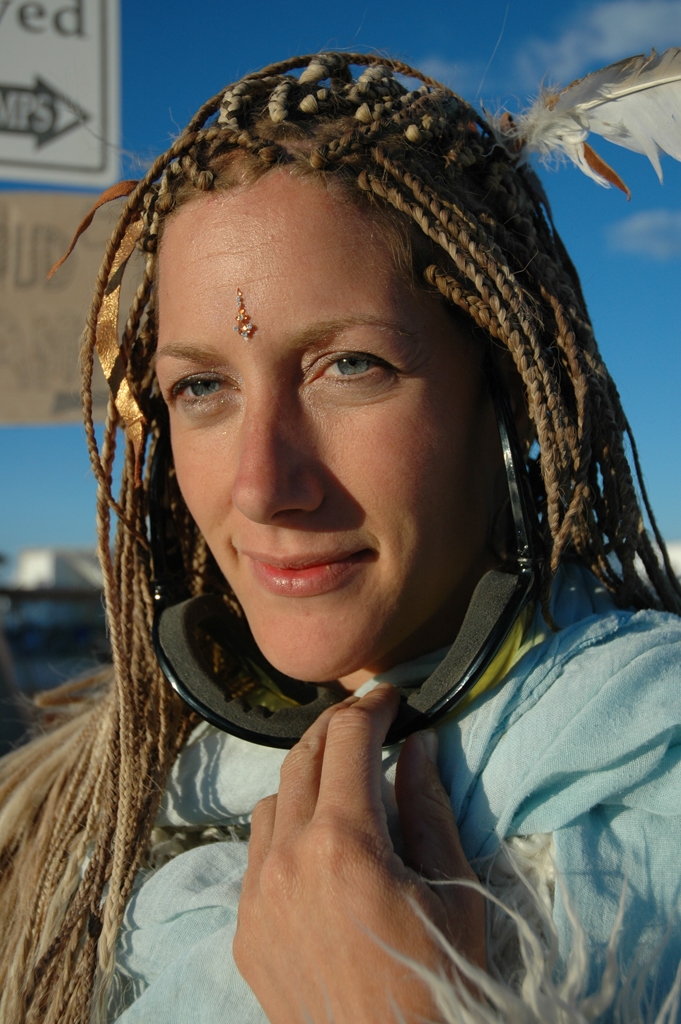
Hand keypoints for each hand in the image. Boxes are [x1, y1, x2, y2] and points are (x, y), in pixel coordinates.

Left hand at [234, 684, 485, 1023]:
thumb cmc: (440, 985)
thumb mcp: (454, 892)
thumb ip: (429, 808)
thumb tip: (417, 746)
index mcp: (344, 844)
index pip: (349, 741)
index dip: (372, 707)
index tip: (391, 697)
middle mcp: (287, 861)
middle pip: (302, 758)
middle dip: (336, 730)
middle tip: (368, 723)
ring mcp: (256, 899)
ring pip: (272, 803)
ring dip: (307, 781)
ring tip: (344, 791)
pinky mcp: (245, 933)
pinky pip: (256, 857)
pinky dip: (286, 833)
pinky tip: (318, 850)